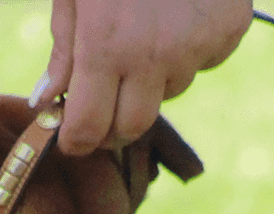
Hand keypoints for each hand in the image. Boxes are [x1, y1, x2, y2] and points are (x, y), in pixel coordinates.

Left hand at [32, 0, 252, 154]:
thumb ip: (64, 49)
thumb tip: (47, 100)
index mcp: (106, 47)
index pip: (90, 127)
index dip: (79, 141)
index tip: (73, 142)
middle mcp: (152, 59)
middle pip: (133, 127)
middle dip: (115, 122)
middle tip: (106, 100)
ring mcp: (194, 50)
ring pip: (168, 90)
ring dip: (153, 74)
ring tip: (147, 24)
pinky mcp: (226, 35)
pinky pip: (202, 62)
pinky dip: (190, 47)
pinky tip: (180, 12)